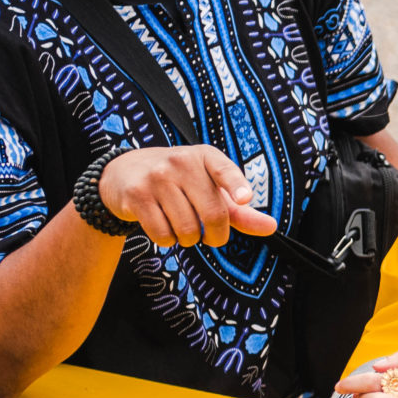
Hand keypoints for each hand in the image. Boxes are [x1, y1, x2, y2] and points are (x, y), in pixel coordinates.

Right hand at [96, 146, 278, 247]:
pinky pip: (163, 234)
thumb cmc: (179, 182)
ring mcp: (157, 177)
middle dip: (216, 237)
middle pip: (213, 214)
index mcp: (206, 156)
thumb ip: (239, 210)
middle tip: (210, 237)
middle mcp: (182, 162)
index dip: (236, 186)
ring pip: (187, 229)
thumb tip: (272, 227)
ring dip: (188, 240)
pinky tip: (163, 227)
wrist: (125, 172)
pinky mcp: (137, 195)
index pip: (225, 170)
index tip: (245, 198)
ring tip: (182, 227)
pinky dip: (168, 241)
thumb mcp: (209, 188)